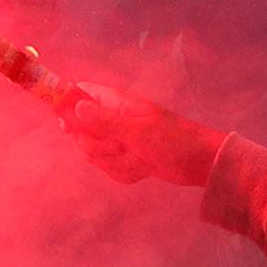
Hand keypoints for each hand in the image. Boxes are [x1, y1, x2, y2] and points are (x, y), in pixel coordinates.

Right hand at [67, 86, 225, 187]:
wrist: (199, 163)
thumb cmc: (171, 140)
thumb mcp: (136, 131)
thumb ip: (103, 121)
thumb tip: (74, 107)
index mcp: (114, 102)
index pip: (79, 94)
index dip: (67, 108)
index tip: (67, 127)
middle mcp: (111, 119)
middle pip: (80, 132)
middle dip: (98, 147)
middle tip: (121, 146)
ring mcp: (117, 140)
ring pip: (93, 154)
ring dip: (114, 161)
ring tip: (138, 158)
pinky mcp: (123, 158)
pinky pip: (108, 168)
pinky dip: (124, 172)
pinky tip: (142, 168)